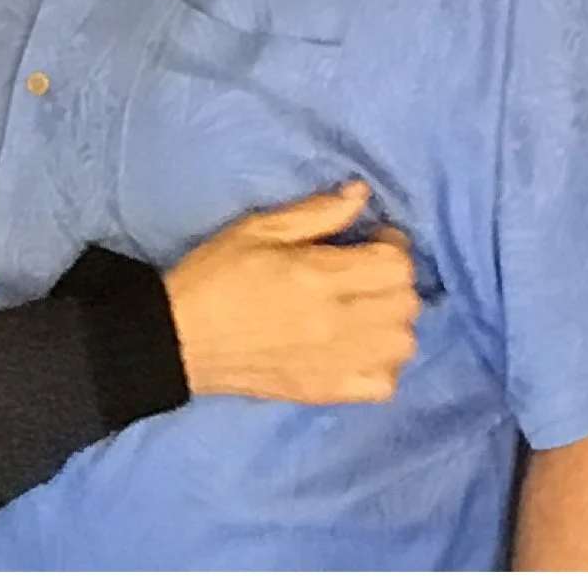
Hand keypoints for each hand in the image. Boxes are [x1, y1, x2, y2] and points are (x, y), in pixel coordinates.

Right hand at [164, 181, 420, 405]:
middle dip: (396, 280)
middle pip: (407, 304)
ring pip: (404, 345)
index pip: (395, 266)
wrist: (180, 338)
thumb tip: (361, 195)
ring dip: (394, 321)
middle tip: (368, 271)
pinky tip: (361, 347)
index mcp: (318, 278)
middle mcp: (336, 323)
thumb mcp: (258, 228)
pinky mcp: (326, 391)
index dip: (392, 245)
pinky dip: (384, 364)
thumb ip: (315, 212)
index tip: (373, 240)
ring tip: (367, 309)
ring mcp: (334, 363)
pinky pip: (384, 384)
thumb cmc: (216, 275)